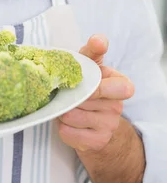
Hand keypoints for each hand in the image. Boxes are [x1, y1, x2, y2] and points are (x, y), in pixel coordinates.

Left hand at [57, 35, 134, 152]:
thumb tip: (99, 40)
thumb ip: (92, 51)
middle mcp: (117, 106)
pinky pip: (67, 132)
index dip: (105, 86)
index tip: (94, 82)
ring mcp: (109, 126)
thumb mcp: (90, 67)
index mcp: (120, 84)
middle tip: (65, 92)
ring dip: (61, 110)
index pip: (122, 87)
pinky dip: (60, 126)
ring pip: (72, 115)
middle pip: (84, 99)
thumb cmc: (88, 88)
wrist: (94, 126)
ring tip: (64, 106)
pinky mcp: (96, 142)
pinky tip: (66, 121)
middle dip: (70, 95)